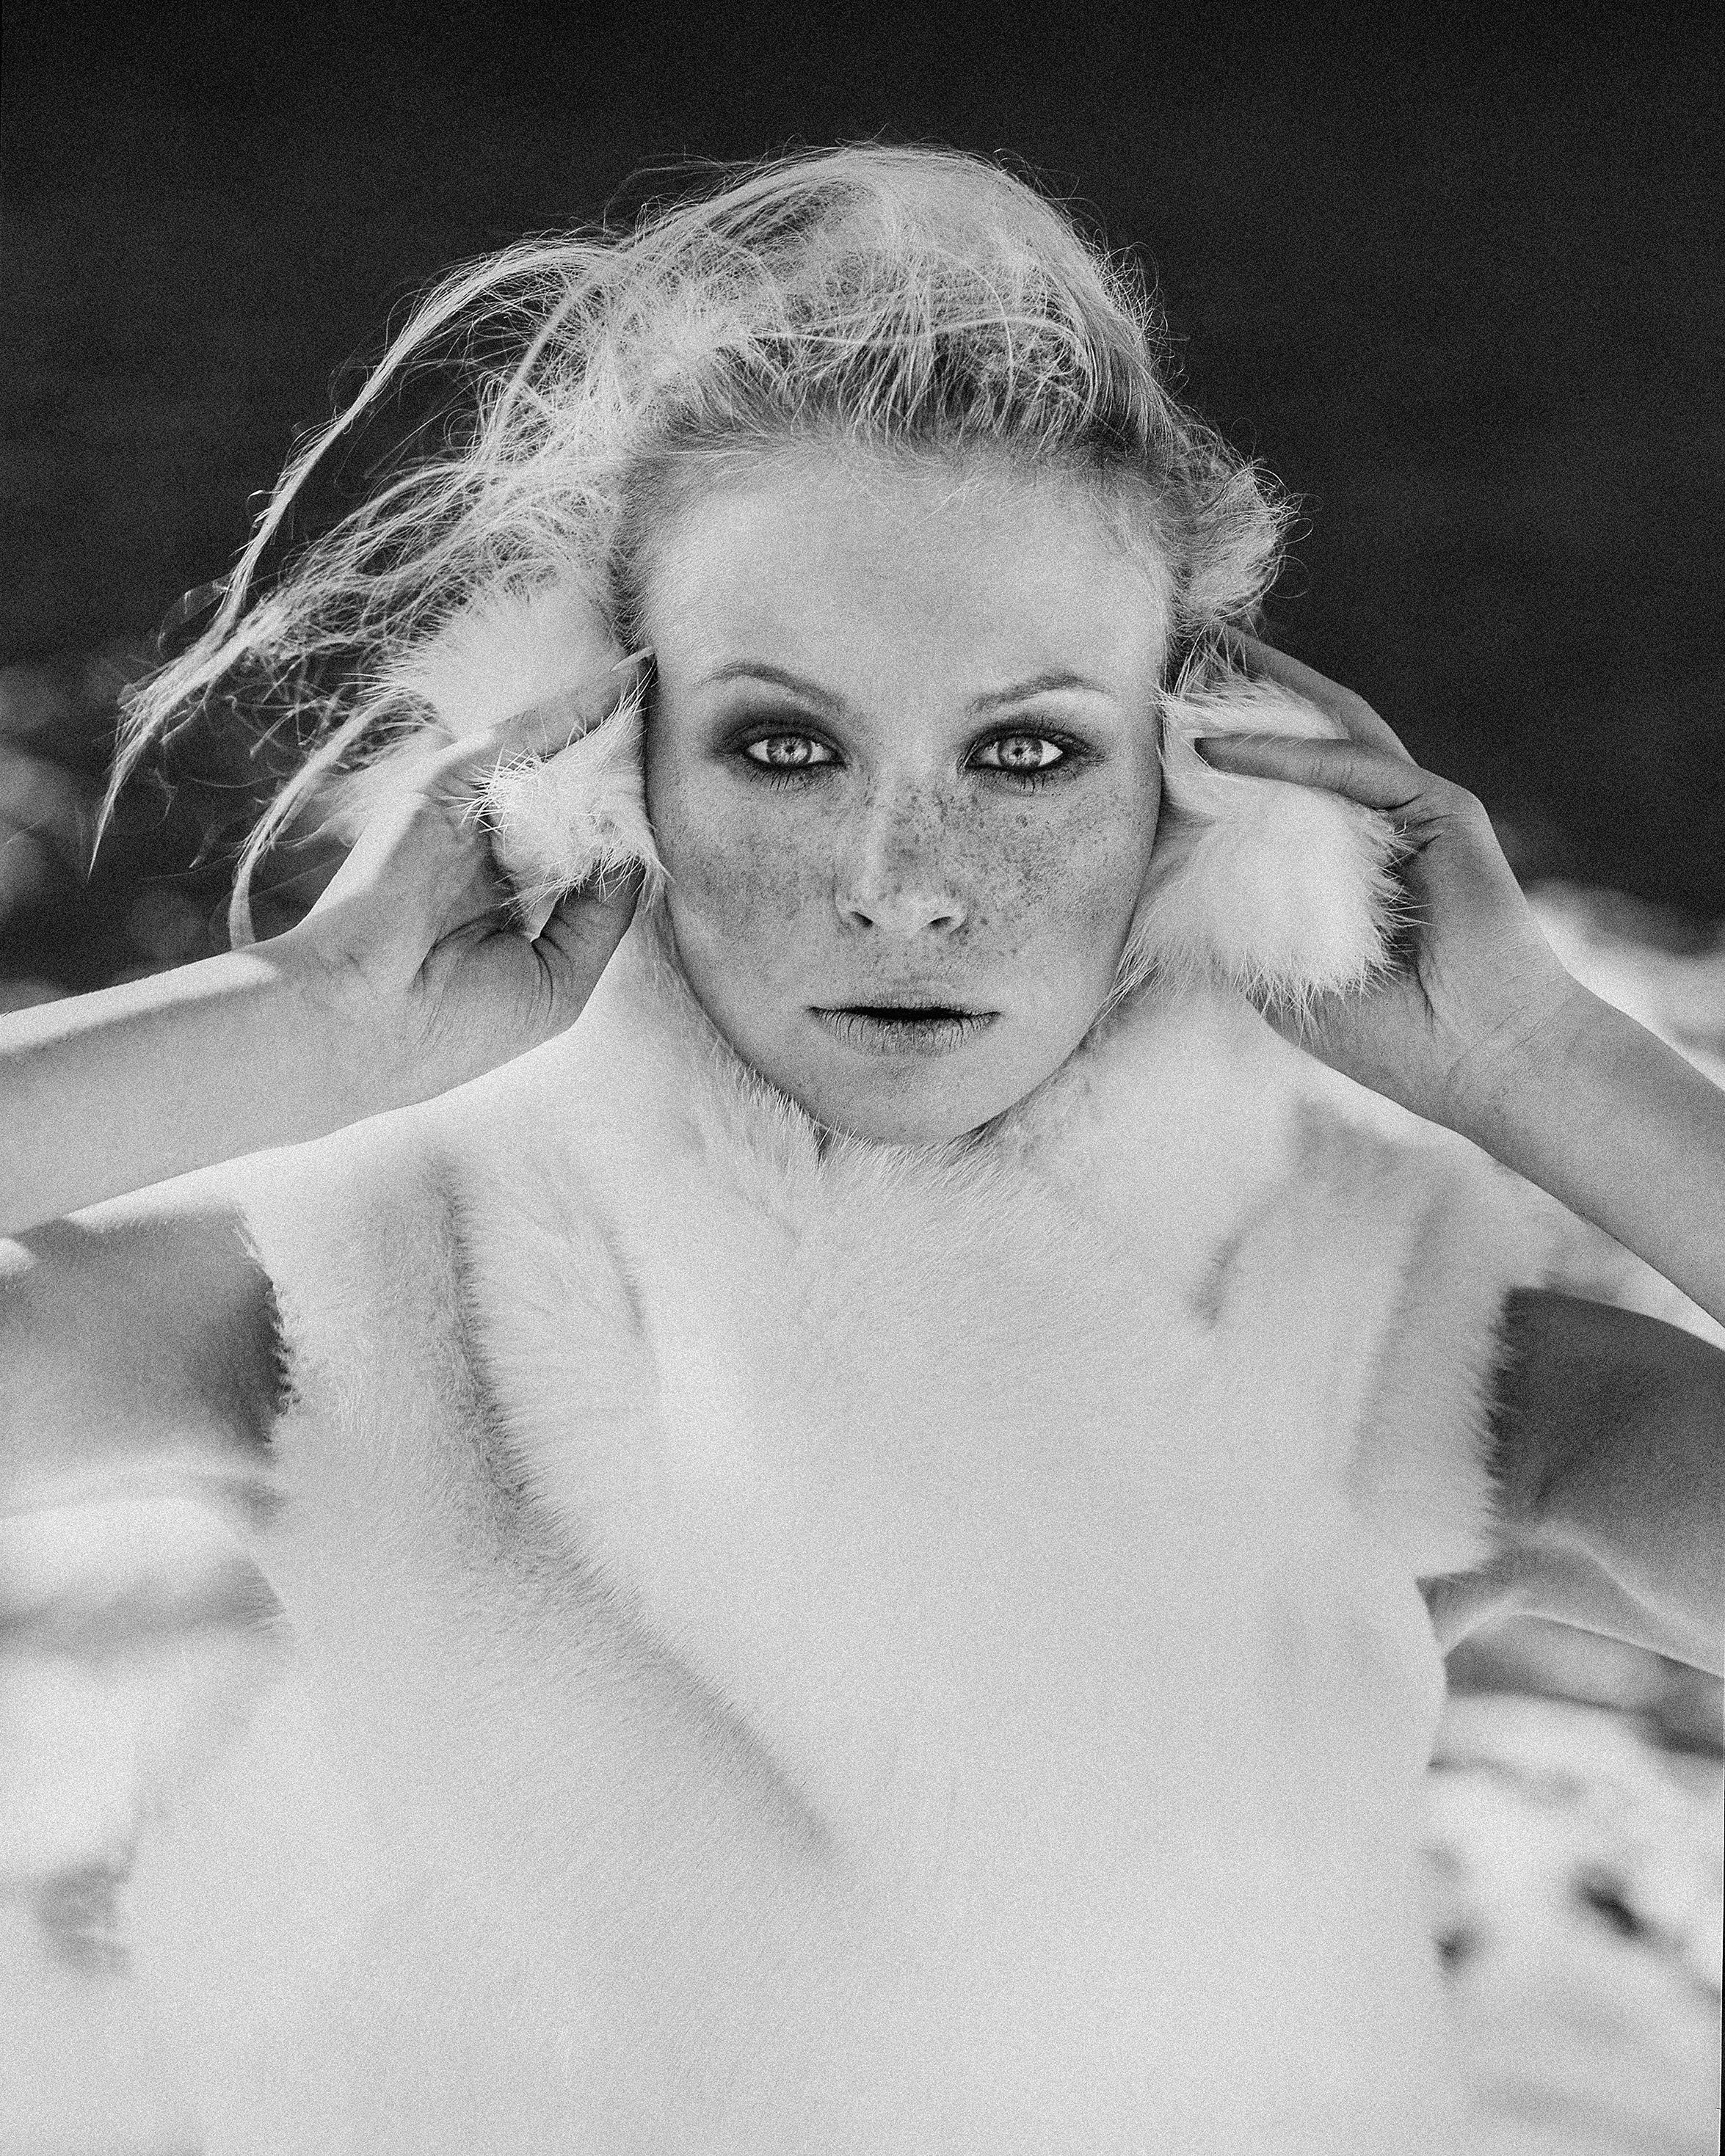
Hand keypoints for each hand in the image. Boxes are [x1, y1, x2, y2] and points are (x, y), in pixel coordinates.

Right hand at [278, 661, 646, 1113]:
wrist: (357, 1022)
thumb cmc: (449, 1026)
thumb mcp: (557, 979)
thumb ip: (602, 917)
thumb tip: (641, 854)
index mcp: (507, 909)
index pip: (582, 854)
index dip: (628, 827)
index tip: (683, 794)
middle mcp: (486, 856)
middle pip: (570, 797)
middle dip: (622, 763)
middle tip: (679, 714)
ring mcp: (464, 817)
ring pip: (550, 758)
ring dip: (605, 719)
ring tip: (660, 678)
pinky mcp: (444, 785)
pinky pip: (521, 735)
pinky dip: (573, 707)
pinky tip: (625, 680)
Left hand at [1194, 632, 1585, 1135]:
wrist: (1484, 1060)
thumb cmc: (1391, 1037)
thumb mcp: (1279, 980)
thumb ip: (1234, 929)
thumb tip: (1159, 889)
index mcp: (1351, 859)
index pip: (1279, 785)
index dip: (1223, 749)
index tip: (1154, 725)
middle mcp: (1383, 821)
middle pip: (1305, 736)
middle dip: (1246, 690)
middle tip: (1177, 647)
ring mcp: (1415, 809)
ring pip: (1330, 729)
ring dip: (1263, 691)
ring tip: (1199, 652)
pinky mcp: (1442, 808)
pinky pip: (1350, 766)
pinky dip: (1283, 754)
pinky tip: (1218, 747)